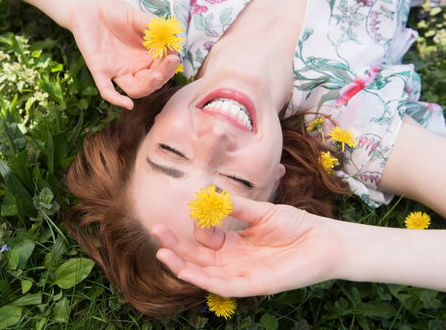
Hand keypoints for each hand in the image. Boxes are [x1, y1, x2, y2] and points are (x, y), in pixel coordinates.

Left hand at [69, 0, 180, 109]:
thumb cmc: (115, 14)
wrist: (88, 10)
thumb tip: (173, 35)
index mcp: (147, 57)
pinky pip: (108, 91)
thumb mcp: (137, 17)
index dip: (170, 64)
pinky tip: (128, 105)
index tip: (173, 53)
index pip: (163, 67)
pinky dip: (117, 99)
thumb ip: (153, 26)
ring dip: (148, 86)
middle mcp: (135, 68)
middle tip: (170, 61)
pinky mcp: (100, 71)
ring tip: (157, 76)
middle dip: (164, 74)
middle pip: (153, 82)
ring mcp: (118, 71)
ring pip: (136, 89)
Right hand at [152, 196, 342, 297]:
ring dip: (182, 265)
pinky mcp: (254, 285)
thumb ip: (235, 206)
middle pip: (197, 256)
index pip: (204, 237)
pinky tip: (187, 270)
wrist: (324, 239)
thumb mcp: (260, 211)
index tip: (198, 209)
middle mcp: (233, 259)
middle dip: (175, 245)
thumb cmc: (295, 224)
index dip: (198, 224)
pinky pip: (225, 286)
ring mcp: (242, 273)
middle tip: (155, 229)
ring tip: (162, 253)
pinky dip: (204, 279)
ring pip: (205, 273)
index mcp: (234, 242)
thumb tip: (208, 194)